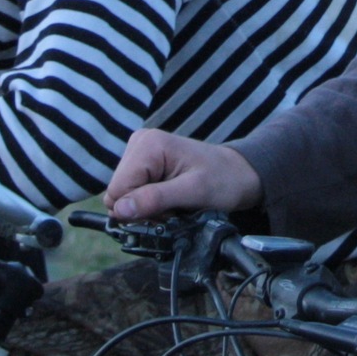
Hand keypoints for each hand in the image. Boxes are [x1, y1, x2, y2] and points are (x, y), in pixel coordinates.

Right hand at [107, 127, 260, 219]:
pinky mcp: (144, 165)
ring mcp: (140, 153)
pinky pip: (132, 193)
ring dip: (147, 208)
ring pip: (123, 196)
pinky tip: (169, 199)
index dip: (137, 209)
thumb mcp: (194, 192)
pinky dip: (149, 203)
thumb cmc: (223, 180)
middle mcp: (139, 144)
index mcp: (148, 144)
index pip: (117, 189)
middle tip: (173, 208)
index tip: (165, 211)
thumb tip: (120, 210)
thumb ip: (155, 199)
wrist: (238, 175)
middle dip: (143, 209)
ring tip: (174, 203)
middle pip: (118, 193)